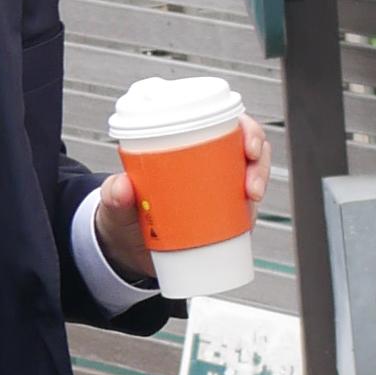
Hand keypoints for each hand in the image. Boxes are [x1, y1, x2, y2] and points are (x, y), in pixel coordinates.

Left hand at [92, 118, 271, 292]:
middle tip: (251, 183)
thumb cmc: (122, 215)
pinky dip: (253, 211)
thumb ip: (115, 195)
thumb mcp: (115, 204)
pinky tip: (249, 217)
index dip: (245, 128)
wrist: (127, 251)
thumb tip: (123, 186)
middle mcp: (206, 163)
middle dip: (259, 160)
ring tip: (251, 198)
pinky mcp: (222, 215)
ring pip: (252, 175)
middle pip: (246, 147)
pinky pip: (246, 207)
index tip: (248, 144)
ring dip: (260, 181)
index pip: (222, 124)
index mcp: (183, 146)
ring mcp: (217, 188)